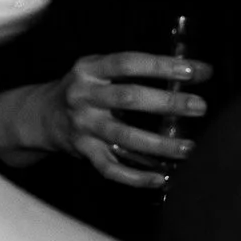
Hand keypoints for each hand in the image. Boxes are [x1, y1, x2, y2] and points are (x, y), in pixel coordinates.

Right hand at [0, 54, 209, 188]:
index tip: (196, 71)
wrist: (41, 115)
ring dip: (160, 144)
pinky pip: (111, 168)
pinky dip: (137, 177)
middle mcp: (83, 96)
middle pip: (128, 98)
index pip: (128, 63)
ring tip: (190, 148)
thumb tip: (189, 71)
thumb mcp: (98, 70)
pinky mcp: (83, 151)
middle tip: (200, 107)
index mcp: (89, 70)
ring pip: (124, 137)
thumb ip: (132, 70)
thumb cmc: (84, 89)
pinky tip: (162, 178)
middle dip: (167, 103)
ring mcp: (83, 126)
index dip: (163, 66)